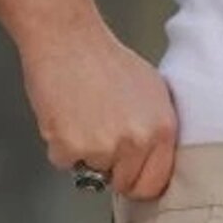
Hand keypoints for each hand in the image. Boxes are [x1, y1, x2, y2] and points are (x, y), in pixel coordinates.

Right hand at [20, 16, 176, 199]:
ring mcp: (105, 147)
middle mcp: (138, 142)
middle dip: (111, 169)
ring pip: (93, 173)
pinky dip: (60, 144)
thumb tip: (155, 161)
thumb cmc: (104, 59)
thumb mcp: (151, 91)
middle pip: (124, 184)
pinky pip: (64, 162)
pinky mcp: (72, 147)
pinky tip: (65, 116)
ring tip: (82, 116)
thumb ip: (157, 130)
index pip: (154, 184)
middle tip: (100, 137)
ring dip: (84, 153)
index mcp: (162, 129)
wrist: (67, 38)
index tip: (128, 175)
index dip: (138, 181)